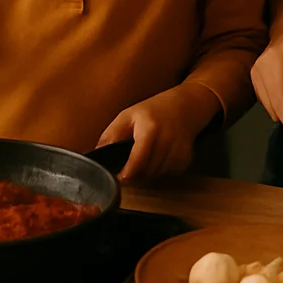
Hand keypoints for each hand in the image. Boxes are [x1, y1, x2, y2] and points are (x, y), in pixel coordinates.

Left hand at [97, 84, 221, 181]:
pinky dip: (161, 171)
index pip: (136, 165)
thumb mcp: (127, 116)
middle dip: (135, 173)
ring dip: (148, 173)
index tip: (117, 175)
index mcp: (149, 130)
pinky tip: (158, 157)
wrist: (185, 106)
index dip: (124, 175)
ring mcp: (179, 152)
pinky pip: (168, 175)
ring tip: (145, 156)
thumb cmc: (152, 110)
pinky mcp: (186, 159)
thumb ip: (111, 136)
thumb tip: (95, 157)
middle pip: (146, 173)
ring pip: (157, 176)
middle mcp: (166, 142)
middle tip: (129, 164)